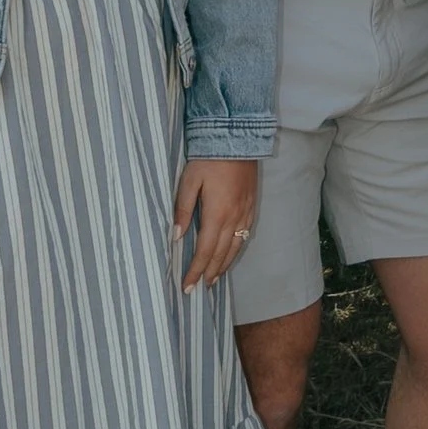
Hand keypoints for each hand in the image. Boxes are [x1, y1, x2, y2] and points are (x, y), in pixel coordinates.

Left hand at [173, 157, 258, 290]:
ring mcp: (245, 212)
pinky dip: (236, 250)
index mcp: (217, 214)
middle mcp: (234, 218)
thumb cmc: (208, 159)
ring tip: (214, 279)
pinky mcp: (251, 206)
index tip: (186, 286)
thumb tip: (175, 236)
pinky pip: (245, 235)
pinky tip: (231, 254)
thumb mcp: (189, 181)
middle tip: (199, 289)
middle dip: (209, 273)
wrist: (237, 139)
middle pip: (221, 254)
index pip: (204, 251)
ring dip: (224, 266)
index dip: (195, 270)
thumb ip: (182, 209)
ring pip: (235, 247)